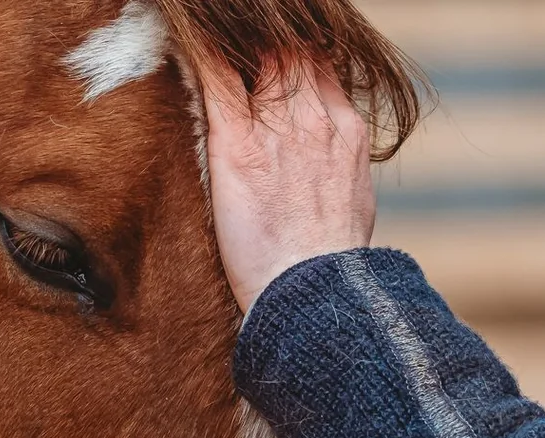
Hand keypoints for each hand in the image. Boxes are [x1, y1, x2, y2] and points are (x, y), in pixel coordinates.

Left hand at [199, 55, 377, 313]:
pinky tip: (191, 38)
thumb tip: (330, 162)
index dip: (295, 55)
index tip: (274, 57)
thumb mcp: (353, 203)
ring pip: (262, 56)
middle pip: (291, 52)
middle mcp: (316, 120)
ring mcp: (279, 130)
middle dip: (267, 43)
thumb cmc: (328, 266)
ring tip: (218, 35)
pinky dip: (206, 55)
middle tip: (242, 42)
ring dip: (240, 43)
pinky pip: (219, 81)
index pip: (320, 67)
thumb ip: (338, 166)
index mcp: (346, 132)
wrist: (316, 295)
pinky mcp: (238, 146)